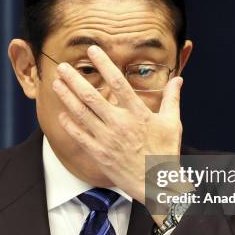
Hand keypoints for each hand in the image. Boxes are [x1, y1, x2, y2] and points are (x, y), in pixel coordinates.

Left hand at [51, 45, 183, 205]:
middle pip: (92, 97)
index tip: (93, 51)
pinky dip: (69, 124)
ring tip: (56, 84)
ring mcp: (107, 140)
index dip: (104, 64)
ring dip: (67, 97)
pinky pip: (80, 137)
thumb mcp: (173, 124)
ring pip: (81, 114)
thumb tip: (178, 80)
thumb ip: (172, 99)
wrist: (157, 184)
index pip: (118, 83)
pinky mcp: (100, 154)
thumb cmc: (165, 153)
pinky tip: (61, 113)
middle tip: (62, 67)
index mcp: (138, 114)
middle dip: (74, 80)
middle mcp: (120, 124)